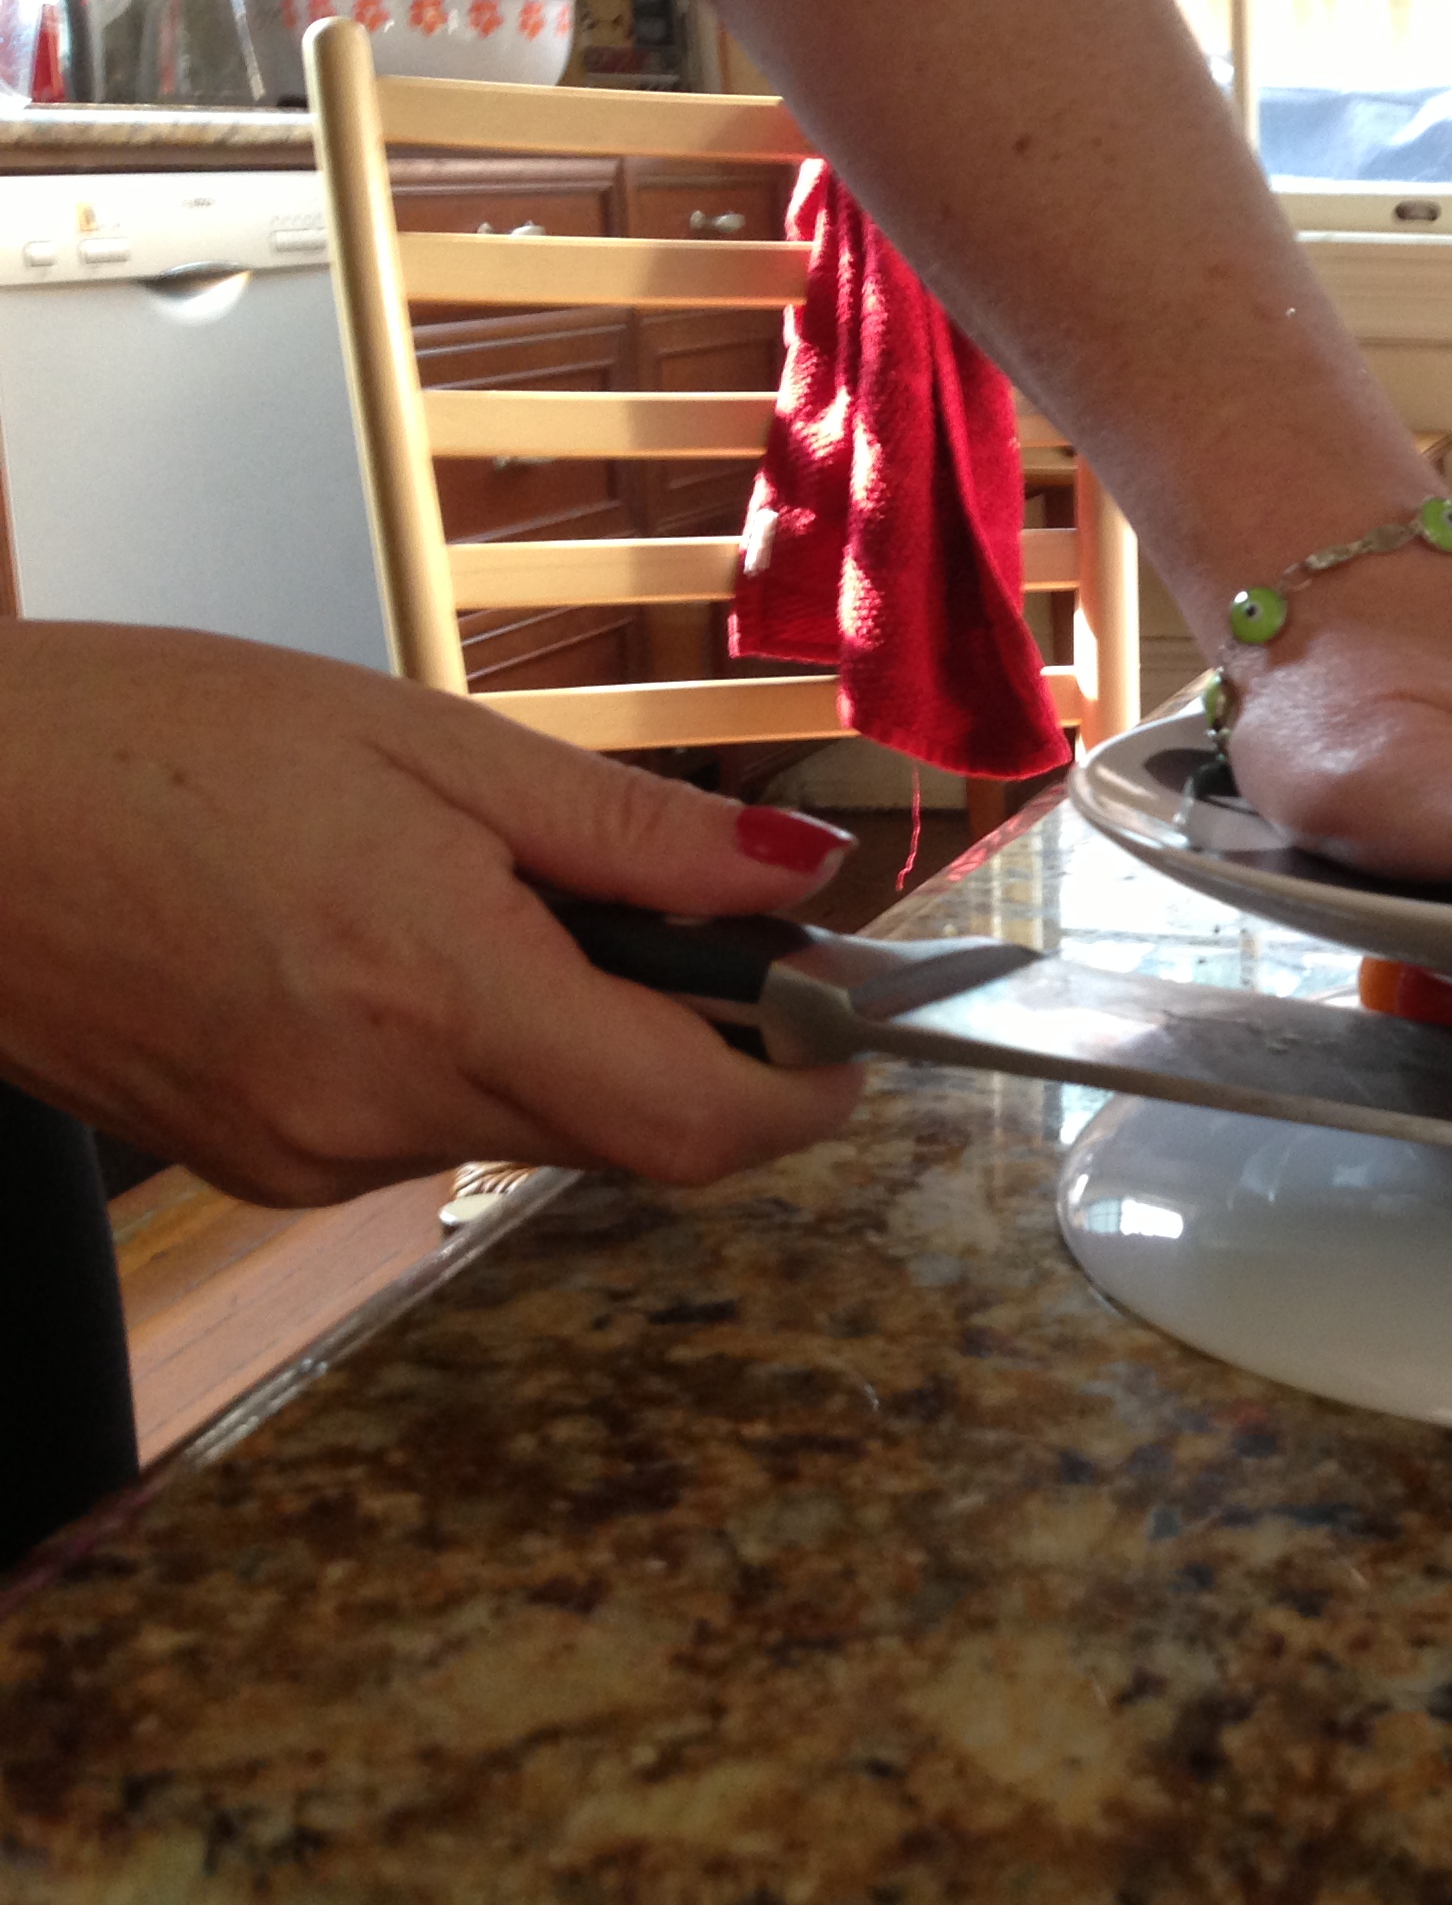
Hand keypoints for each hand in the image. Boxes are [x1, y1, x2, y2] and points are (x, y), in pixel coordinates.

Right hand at [0, 623, 867, 1205]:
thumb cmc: (150, 742)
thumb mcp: (429, 745)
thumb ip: (633, 835)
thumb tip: (799, 876)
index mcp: (441, 1001)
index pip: (697, 1124)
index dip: (803, 1094)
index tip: (849, 1038)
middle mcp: (380, 1115)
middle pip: (625, 1130)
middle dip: (691, 1042)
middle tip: (683, 922)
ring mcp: (311, 1156)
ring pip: (528, 1124)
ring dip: (567, 1035)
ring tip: (482, 897)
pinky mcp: (261, 1162)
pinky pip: (427, 1124)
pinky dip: (464, 1049)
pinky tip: (391, 944)